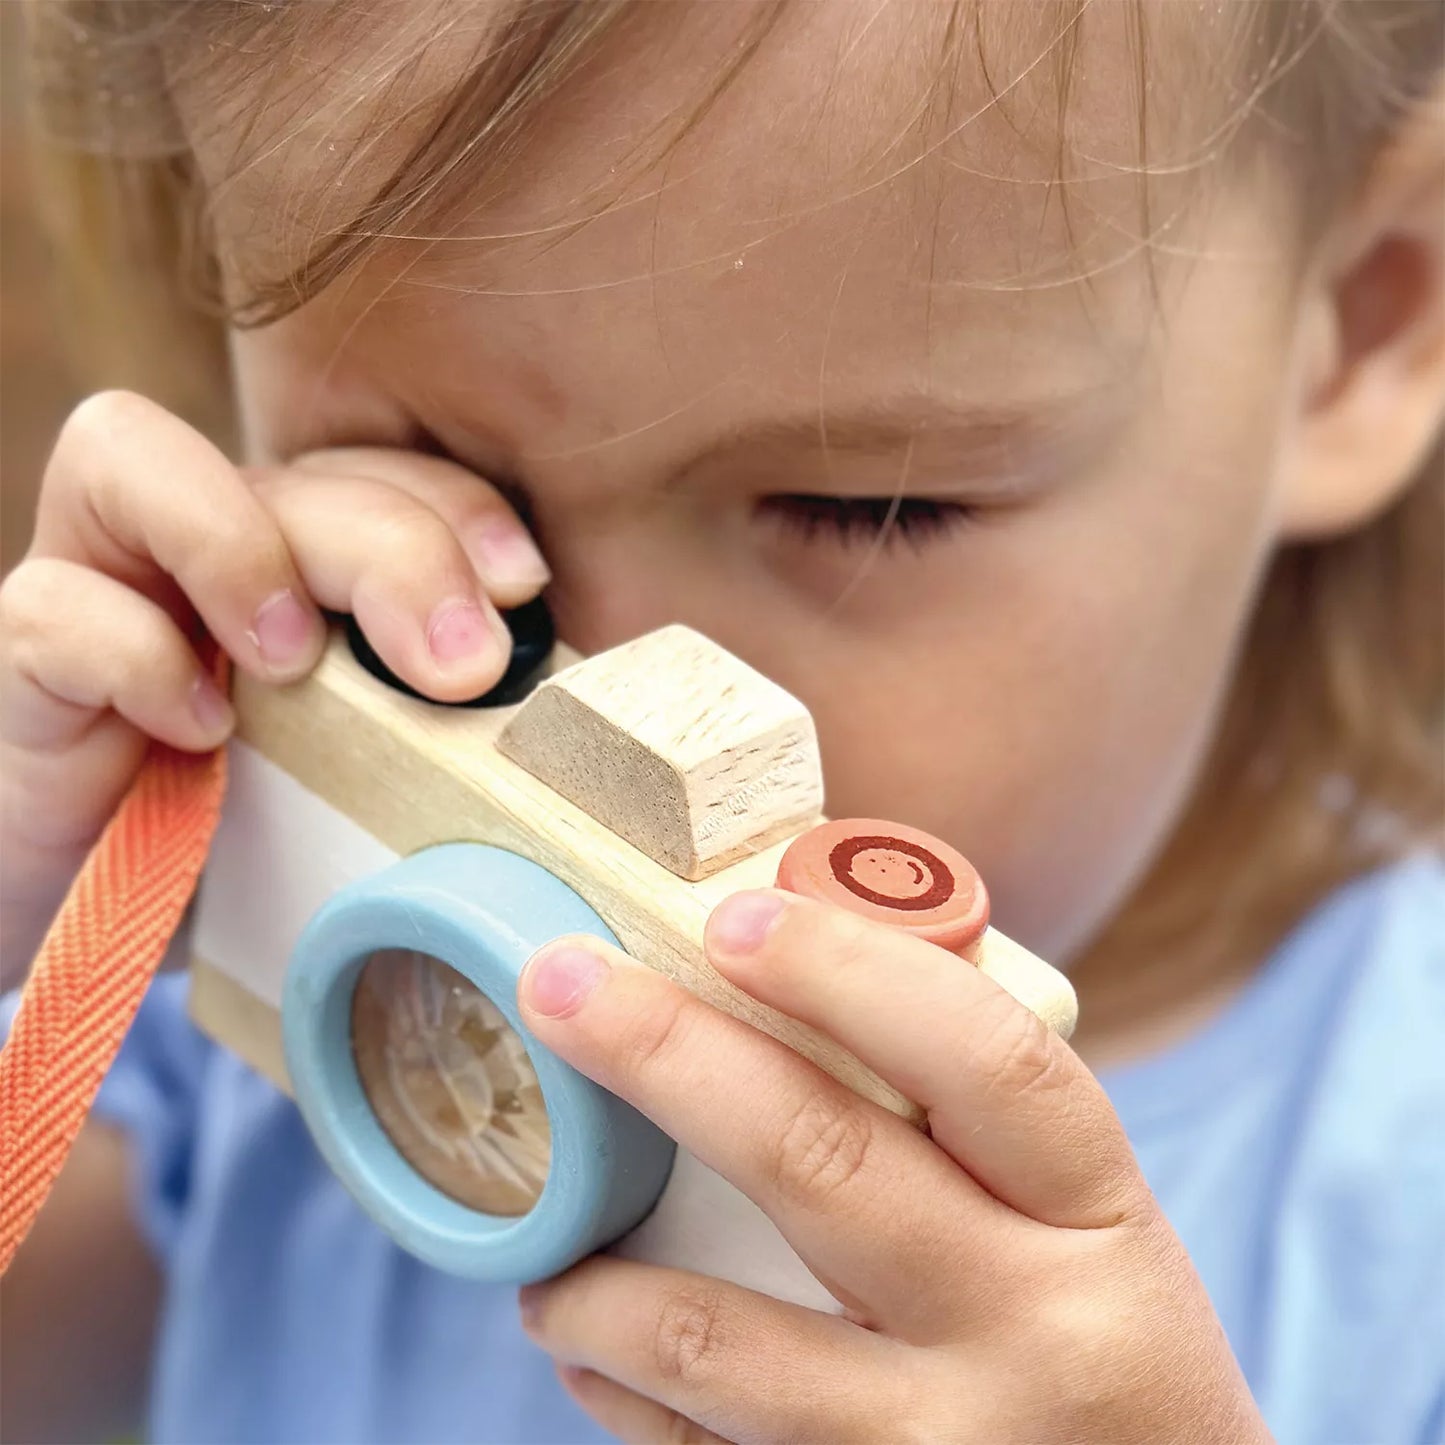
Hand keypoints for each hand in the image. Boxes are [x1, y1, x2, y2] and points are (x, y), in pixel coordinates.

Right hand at [0, 391, 547, 982]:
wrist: (116, 913)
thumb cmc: (272, 837)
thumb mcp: (385, 768)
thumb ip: (448, 711)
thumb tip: (566, 694)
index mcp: (315, 558)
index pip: (390, 474)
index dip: (463, 509)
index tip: (526, 590)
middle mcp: (213, 545)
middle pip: (299, 472)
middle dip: (395, 549)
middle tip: (457, 667)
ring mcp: (109, 583)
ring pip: (130, 453)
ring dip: (240, 545)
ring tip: (294, 661)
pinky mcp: (27, 656)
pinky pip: (57, 607)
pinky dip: (138, 657)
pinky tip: (201, 733)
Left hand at [515, 891, 1270, 1443]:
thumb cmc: (1111, 1353)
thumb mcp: (1091, 1228)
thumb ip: (975, 1128)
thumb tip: (793, 987)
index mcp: (1094, 1214)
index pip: (980, 1055)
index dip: (847, 970)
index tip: (733, 918)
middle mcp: (1031, 1328)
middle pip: (819, 1160)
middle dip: (666, 1054)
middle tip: (558, 984)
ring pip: (723, 1341)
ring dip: (602, 1284)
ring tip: (548, 1253)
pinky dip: (628, 1395)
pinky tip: (593, 1358)